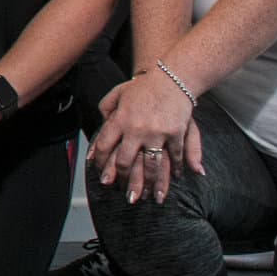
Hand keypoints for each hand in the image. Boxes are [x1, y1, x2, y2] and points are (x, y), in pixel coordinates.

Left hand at [89, 70, 205, 202]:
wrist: (171, 78)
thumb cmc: (143, 87)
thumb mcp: (117, 94)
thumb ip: (106, 111)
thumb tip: (101, 127)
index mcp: (120, 119)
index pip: (105, 146)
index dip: (101, 163)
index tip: (102, 176)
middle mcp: (136, 129)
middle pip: (125, 161)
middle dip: (122, 179)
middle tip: (123, 192)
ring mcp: (157, 133)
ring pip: (151, 165)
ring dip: (149, 184)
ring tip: (148, 197)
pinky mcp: (175, 134)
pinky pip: (174, 156)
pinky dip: (175, 169)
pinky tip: (175, 178)